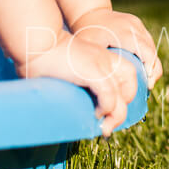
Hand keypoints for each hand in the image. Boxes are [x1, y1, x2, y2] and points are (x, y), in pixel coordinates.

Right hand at [16, 30, 138, 136]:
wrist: (37, 42)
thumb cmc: (42, 57)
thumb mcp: (68, 69)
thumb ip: (74, 81)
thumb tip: (61, 104)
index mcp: (101, 57)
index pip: (125, 78)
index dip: (119, 98)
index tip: (105, 115)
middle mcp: (106, 59)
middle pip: (131, 85)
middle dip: (122, 109)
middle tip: (107, 126)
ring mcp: (102, 64)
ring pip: (125, 94)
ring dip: (117, 113)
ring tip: (104, 124)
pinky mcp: (95, 72)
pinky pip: (110, 97)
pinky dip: (106, 109)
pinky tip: (95, 114)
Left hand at [70, 8, 162, 89]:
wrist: (88, 11)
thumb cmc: (86, 32)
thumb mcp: (90, 48)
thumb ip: (98, 64)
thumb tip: (108, 88)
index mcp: (124, 32)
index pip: (147, 53)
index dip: (151, 70)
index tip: (148, 85)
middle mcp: (134, 26)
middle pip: (152, 51)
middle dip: (153, 70)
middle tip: (149, 86)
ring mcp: (137, 24)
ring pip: (151, 46)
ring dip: (152, 63)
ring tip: (146, 79)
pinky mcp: (137, 24)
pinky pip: (147, 42)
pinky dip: (148, 55)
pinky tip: (143, 68)